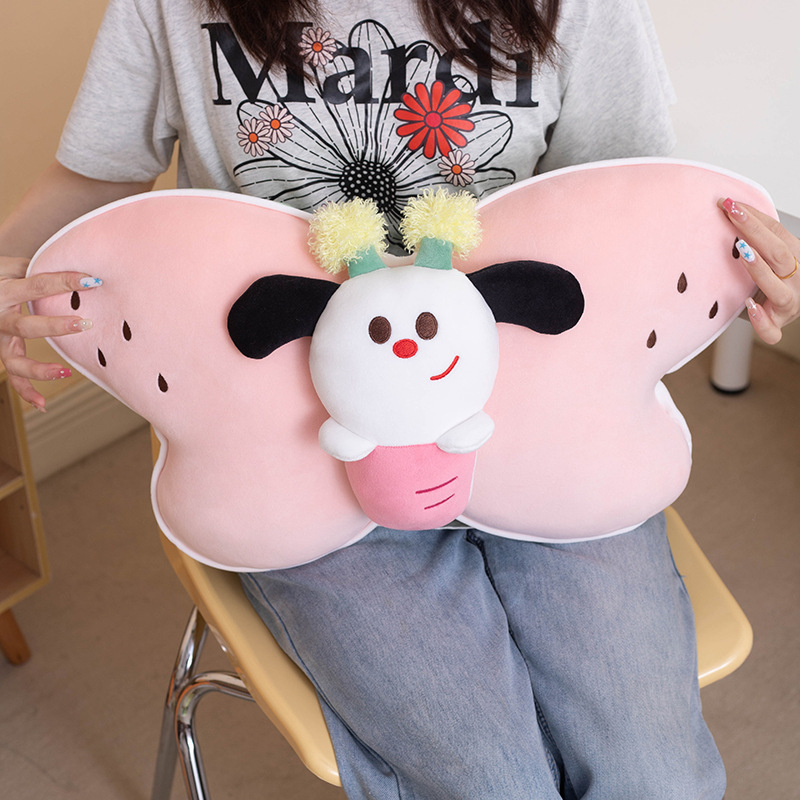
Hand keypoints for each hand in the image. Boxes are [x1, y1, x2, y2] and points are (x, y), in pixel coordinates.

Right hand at [0, 255, 100, 409]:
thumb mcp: (7, 266)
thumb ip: (33, 268)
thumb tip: (71, 264)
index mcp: (1, 291)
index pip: (36, 285)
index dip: (64, 281)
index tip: (92, 281)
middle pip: (25, 326)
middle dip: (54, 326)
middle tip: (84, 324)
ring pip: (15, 360)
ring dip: (40, 369)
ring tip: (66, 371)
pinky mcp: (2, 353)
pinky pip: (13, 377)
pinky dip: (27, 392)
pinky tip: (44, 404)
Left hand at [719, 198, 799, 343]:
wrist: (794, 304)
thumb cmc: (777, 278)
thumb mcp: (772, 254)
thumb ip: (755, 238)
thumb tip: (724, 209)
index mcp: (796, 256)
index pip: (776, 232)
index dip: (754, 217)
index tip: (729, 203)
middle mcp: (796, 279)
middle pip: (778, 254)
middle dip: (754, 232)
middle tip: (732, 214)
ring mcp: (789, 304)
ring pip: (778, 290)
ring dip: (759, 270)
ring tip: (742, 253)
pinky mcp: (778, 325)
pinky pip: (772, 331)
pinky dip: (762, 322)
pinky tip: (750, 308)